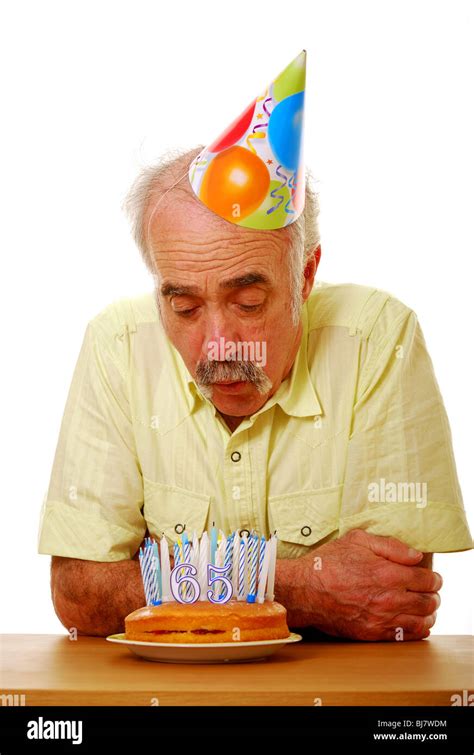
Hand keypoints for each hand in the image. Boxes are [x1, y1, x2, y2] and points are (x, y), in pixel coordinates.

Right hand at [300, 528, 441, 640]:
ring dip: (428, 614)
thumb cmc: (328, 563)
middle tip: (431, 592)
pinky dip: (417, 630)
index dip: (433, 577)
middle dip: (433, 595)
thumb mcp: (357, 540)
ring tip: (425, 608)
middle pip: (428, 602)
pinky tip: (416, 623)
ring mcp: (381, 618)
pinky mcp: (372, 633)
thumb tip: (416, 556)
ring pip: (421, 621)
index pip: (426, 579)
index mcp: (387, 573)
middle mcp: (388, 598)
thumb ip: (391, 546)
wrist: (304, 591)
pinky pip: (405, 636)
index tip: (432, 576)